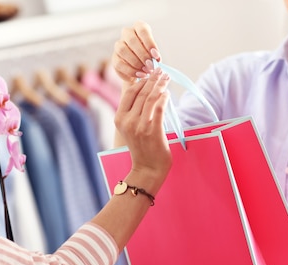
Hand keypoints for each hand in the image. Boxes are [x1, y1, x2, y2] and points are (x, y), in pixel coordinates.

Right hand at [112, 21, 161, 84]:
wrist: (140, 69)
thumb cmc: (149, 58)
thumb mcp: (154, 54)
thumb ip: (155, 55)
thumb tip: (156, 60)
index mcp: (139, 28)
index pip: (142, 30)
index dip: (150, 43)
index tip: (156, 56)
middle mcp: (127, 33)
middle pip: (131, 39)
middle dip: (142, 54)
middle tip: (151, 65)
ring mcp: (119, 45)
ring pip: (123, 50)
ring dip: (136, 62)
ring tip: (146, 71)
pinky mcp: (114, 58)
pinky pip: (119, 63)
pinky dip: (130, 70)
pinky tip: (139, 75)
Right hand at [115, 68, 171, 191]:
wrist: (147, 169)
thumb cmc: (142, 149)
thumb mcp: (130, 129)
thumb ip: (133, 112)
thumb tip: (144, 91)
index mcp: (119, 119)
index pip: (129, 92)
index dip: (140, 80)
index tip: (149, 73)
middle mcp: (127, 121)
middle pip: (141, 93)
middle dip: (152, 79)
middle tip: (161, 71)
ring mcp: (140, 126)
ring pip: (150, 98)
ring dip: (160, 85)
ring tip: (166, 78)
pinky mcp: (153, 130)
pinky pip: (159, 108)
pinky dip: (164, 98)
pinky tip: (167, 93)